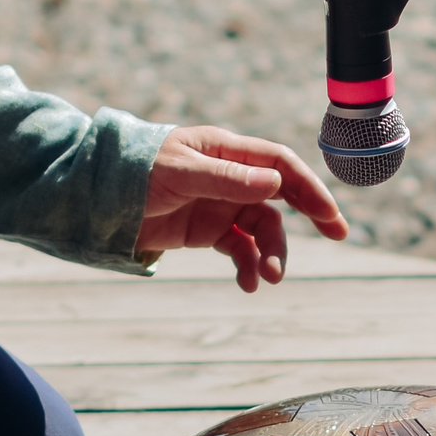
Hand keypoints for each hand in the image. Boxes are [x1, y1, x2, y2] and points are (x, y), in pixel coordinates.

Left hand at [136, 125, 349, 292]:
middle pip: (282, 194)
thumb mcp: (180, 173)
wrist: (98, 199)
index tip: (329, 213)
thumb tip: (277, 184)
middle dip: (310, 214)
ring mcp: (221, 204)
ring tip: (268, 278)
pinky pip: (239, 249)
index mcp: (226, 150)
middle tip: (338, 234)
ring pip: (261, 229)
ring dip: (270, 253)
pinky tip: (248, 284)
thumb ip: (227, 179)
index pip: (279, 164)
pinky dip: (247, 266)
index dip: (308, 186)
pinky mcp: (207, 230)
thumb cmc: (136, 171)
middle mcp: (231, 176)